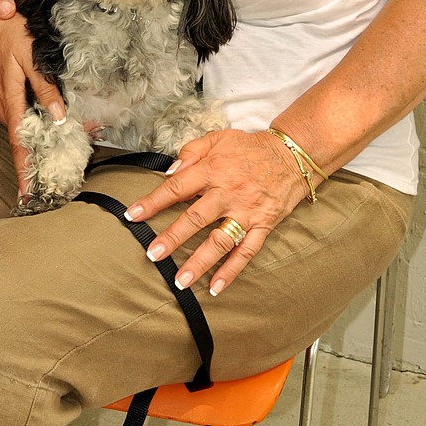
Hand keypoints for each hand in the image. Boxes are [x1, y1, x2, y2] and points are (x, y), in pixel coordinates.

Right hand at [0, 13, 65, 194]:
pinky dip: (31, 126)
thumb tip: (58, 115)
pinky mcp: (4, 94)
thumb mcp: (32, 57)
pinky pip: (18, 117)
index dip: (23, 171)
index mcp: (10, 101)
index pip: (18, 144)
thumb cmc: (9, 33)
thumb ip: (45, 86)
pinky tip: (44, 128)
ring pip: (20, 129)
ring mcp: (1, 100)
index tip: (27, 196)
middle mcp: (3, 106)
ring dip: (33, 144)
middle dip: (34, 161)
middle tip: (49, 183)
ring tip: (48, 162)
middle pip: (20, 141)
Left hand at [124, 129, 315, 295]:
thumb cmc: (249, 148)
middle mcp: (228, 192)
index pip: (177, 187)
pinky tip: (216, 287)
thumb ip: (191, 152)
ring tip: (179, 281)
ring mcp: (247, 211)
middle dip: (172, 237)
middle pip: (196, 217)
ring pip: (220, 240)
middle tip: (153, 254)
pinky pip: (246, 251)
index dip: (153, 201)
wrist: (292, 155)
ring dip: (199, 262)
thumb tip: (169, 171)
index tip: (133, 214)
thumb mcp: (217, 138)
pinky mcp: (263, 225)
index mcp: (213, 169)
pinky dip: (231, 271)